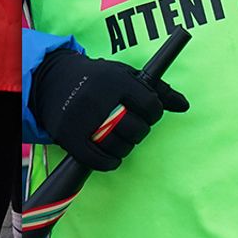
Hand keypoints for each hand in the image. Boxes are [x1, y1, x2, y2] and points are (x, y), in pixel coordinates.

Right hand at [29, 47, 188, 171]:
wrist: (52, 80)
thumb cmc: (97, 78)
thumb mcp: (125, 75)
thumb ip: (157, 90)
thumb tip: (185, 105)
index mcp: (115, 80)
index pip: (151, 105)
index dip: (154, 112)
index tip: (147, 112)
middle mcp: (99, 98)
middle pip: (136, 129)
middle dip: (139, 130)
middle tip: (130, 125)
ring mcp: (83, 119)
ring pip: (119, 147)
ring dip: (124, 147)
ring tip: (118, 136)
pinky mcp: (70, 137)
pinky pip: (99, 161)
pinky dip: (110, 162)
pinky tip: (111, 155)